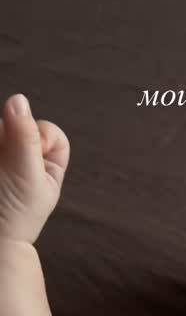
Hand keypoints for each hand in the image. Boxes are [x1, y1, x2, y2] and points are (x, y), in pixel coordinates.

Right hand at [0, 94, 69, 244]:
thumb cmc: (13, 215)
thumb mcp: (28, 177)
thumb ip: (25, 139)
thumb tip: (18, 100)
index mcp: (47, 167)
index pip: (50, 133)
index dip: (42, 134)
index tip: (34, 149)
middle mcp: (23, 158)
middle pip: (17, 124)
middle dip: (9, 135)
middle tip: (4, 162)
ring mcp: (2, 157)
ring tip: (0, 168)